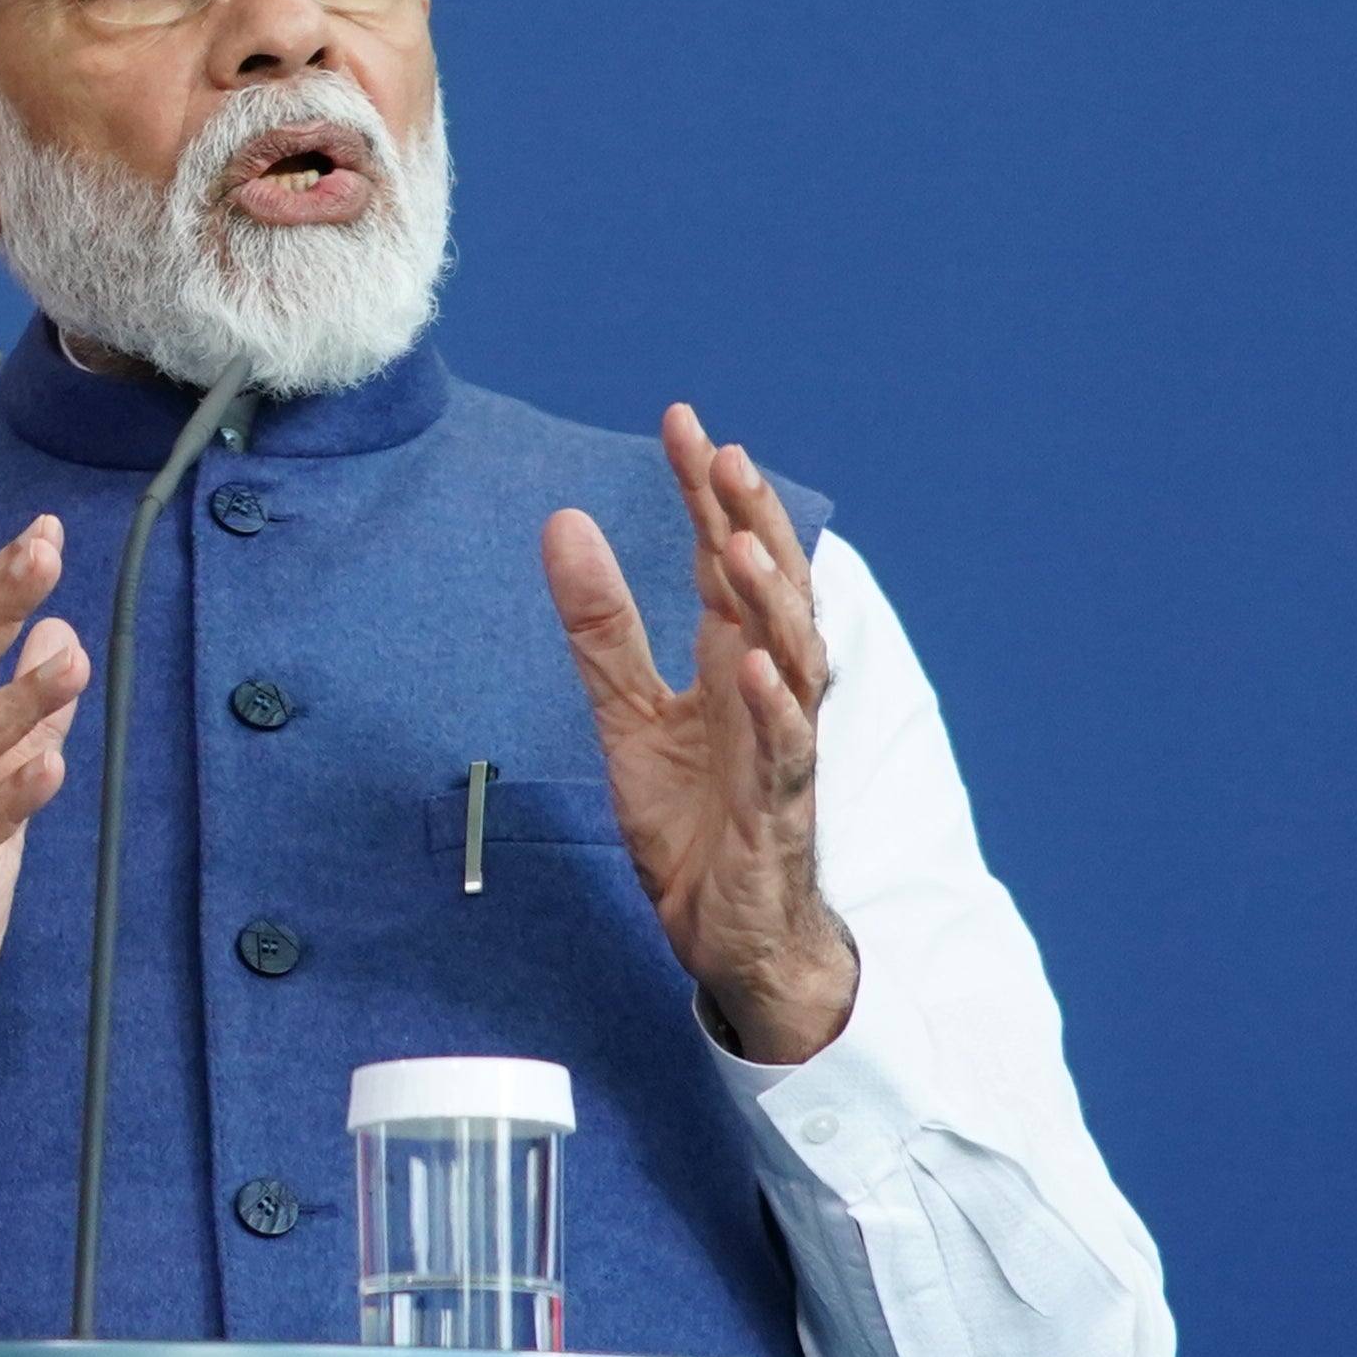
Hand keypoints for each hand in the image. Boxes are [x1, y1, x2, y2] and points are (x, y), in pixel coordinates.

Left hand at [538, 406, 859, 1066]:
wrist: (725, 933)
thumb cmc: (693, 822)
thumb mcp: (625, 716)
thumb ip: (600, 628)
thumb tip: (562, 523)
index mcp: (731, 661)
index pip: (724, 559)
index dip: (707, 494)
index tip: (683, 422)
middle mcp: (767, 691)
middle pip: (773, 589)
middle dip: (752, 521)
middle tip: (724, 455)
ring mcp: (779, 747)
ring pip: (794, 658)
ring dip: (770, 601)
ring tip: (740, 544)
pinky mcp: (779, 809)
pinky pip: (786, 750)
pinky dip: (773, 706)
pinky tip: (754, 666)